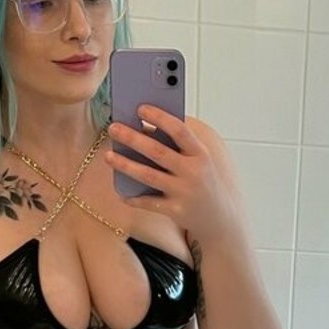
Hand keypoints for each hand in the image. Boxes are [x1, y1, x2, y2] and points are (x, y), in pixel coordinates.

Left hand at [106, 110, 237, 242]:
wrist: (220, 219)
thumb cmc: (204, 183)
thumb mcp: (200, 161)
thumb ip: (181, 145)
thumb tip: (146, 127)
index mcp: (201, 154)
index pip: (179, 130)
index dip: (159, 118)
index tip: (140, 108)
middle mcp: (193, 172)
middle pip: (157, 152)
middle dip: (132, 138)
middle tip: (113, 128)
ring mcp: (184, 192)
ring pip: (149, 176)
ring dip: (125, 165)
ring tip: (108, 156)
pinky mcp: (176, 211)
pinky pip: (149, 203)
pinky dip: (134, 199)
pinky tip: (121, 193)